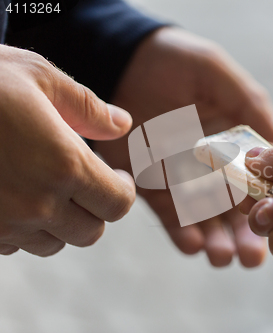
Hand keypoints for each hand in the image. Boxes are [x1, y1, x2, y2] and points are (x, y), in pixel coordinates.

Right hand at [0, 45, 135, 256]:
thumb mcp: (37, 77)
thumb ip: (88, 107)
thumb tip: (122, 123)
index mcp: (64, 165)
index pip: (118, 203)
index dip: (123, 190)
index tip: (118, 177)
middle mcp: (37, 203)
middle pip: (90, 231)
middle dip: (95, 208)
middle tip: (86, 183)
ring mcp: (3, 223)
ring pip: (52, 244)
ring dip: (59, 222)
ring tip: (47, 188)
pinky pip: (13, 245)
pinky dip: (22, 228)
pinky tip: (13, 196)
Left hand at [93, 27, 272, 266]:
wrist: (126, 62)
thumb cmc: (179, 61)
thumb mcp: (220, 76)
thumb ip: (252, 105)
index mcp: (238, 145)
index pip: (260, 181)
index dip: (270, 203)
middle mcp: (215, 168)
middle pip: (236, 210)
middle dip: (245, 236)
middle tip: (252, 257)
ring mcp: (184, 180)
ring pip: (206, 221)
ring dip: (215, 241)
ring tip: (221, 256)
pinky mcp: (152, 186)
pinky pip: (170, 215)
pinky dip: (182, 232)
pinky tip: (193, 244)